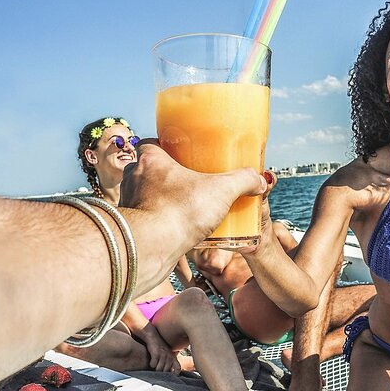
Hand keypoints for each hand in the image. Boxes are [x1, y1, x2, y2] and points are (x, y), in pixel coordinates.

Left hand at [121, 139, 266, 245]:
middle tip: (193, 179)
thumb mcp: (221, 190)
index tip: (185, 154)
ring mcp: (129, 202)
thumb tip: (259, 181)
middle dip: (171, 174)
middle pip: (153, 169)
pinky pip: (148, 217)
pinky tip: (179, 226)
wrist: (151, 248)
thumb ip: (242, 181)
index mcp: (149, 158)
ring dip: (165, 198)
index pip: (154, 143)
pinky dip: (161, 219)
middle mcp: (134, 177)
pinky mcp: (132, 226)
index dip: (169, 147)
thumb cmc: (179, 210)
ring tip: (188, 204)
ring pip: (149, 194)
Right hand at [141, 323, 180, 373]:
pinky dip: (151, 364)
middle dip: (161, 372)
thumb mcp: (167, 353)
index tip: (171, 376)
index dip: (175, 373)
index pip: (178, 368)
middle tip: (157, 370)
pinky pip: (153, 365)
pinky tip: (151, 361)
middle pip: (166, 371)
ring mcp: (163, 355)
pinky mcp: (156, 354)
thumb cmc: (160, 347)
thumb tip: (171, 371)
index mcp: (173, 357)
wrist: (153, 336)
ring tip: (154, 366)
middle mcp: (169, 356)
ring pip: (159, 369)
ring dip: (155, 369)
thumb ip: (170, 361)